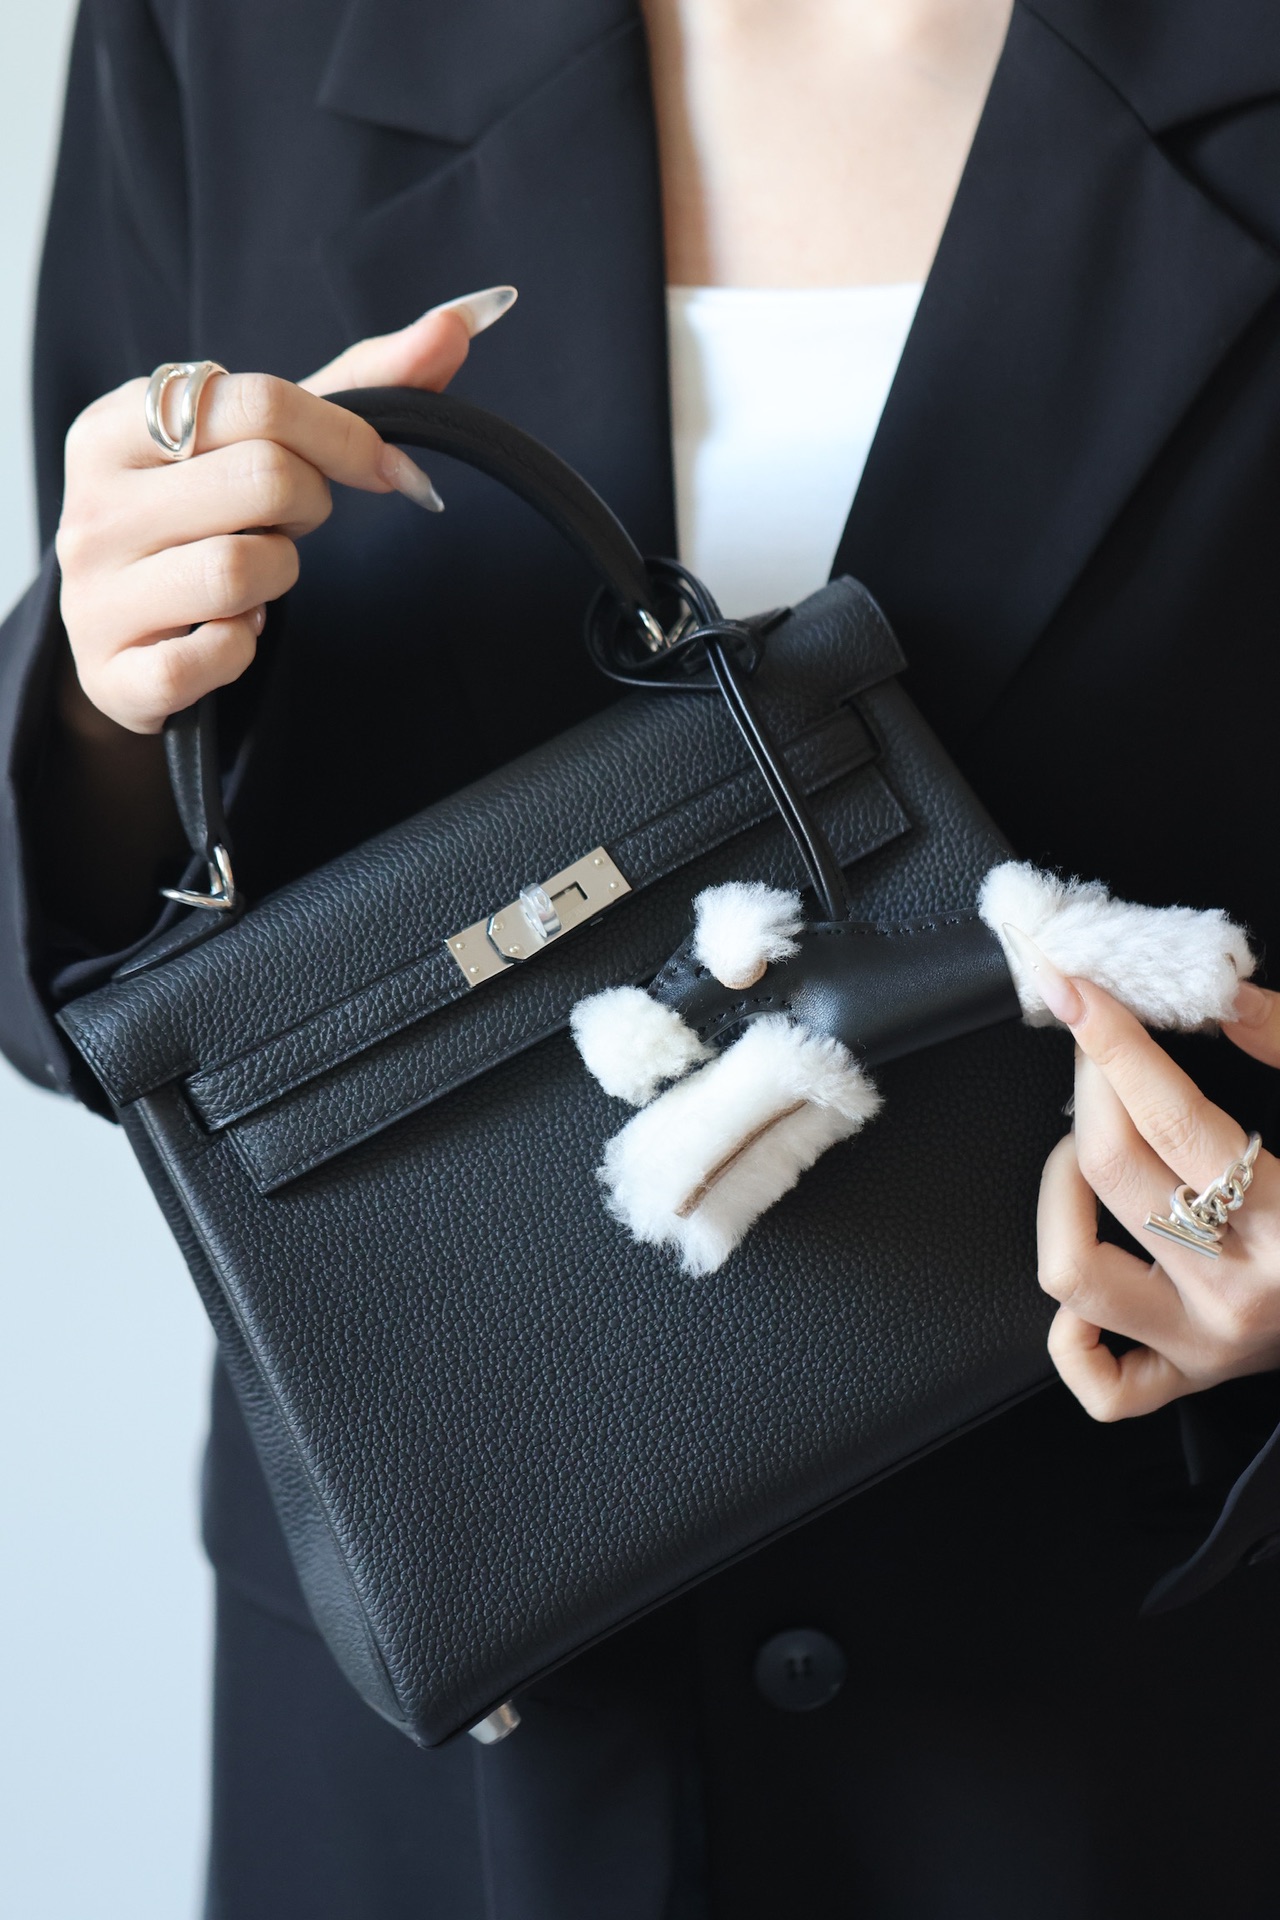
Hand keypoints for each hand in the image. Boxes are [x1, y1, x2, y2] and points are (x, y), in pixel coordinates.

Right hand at [55, 285, 515, 735]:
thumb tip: (464, 321)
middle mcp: (93, 499)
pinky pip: (217, 654)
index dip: (345, 438)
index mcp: (118, 423)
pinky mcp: (113, 671)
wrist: (116, 639)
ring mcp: (94, 590)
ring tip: (252, 579)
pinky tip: (229, 634)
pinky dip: (245, 649)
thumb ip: (359, 384)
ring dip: (279, 580)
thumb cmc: (201, 523)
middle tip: (287, 525)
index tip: (380, 467)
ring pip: (243, 570)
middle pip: (264, 481)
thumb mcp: (260, 444)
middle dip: (308, 508)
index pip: (261, 403)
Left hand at [1034, 959, 1279, 1419]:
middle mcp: (1242, 1296)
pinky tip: (1097, 1254)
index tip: (1075, 986)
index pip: (1173, 1123)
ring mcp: (1208, 1346)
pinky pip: (1091, 1372)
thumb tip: (1222, 1000)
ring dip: (1059, 1193)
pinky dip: (1069, 1321)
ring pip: (1072, 1271)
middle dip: (1088, 1085)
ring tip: (1089, 1150)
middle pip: (1113, 1174)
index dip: (1114, 1044)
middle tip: (1098, 1044)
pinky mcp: (1190, 1377)